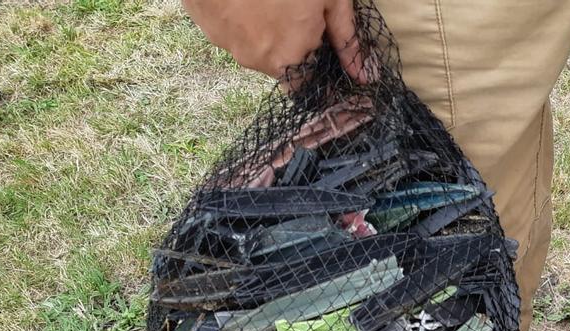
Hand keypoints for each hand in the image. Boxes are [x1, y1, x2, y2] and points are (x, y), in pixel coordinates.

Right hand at [182, 0, 371, 83]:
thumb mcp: (330, 0)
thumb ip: (346, 40)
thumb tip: (365, 77)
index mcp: (291, 59)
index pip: (305, 83)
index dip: (312, 62)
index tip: (315, 42)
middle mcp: (257, 60)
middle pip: (278, 63)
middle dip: (287, 42)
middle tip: (290, 8)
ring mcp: (226, 43)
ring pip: (251, 45)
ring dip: (260, 28)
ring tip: (266, 0)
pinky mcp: (204, 24)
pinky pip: (227, 28)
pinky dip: (236, 16)